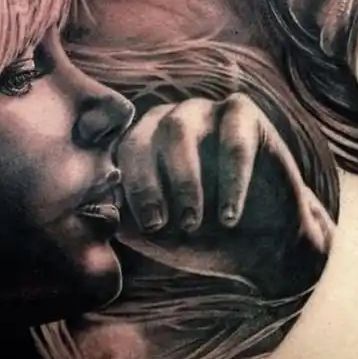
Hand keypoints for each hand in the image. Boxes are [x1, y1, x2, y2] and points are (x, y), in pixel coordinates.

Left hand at [117, 93, 334, 252]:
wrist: (262, 247)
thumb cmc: (200, 237)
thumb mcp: (156, 235)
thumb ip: (123, 218)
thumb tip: (96, 205)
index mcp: (139, 143)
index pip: (116, 155)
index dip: (122, 188)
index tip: (138, 222)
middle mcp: (165, 120)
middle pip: (141, 137)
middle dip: (145, 184)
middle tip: (158, 224)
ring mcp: (203, 111)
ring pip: (178, 129)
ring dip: (182, 180)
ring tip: (192, 222)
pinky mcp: (243, 113)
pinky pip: (231, 138)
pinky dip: (229, 180)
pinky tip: (228, 217)